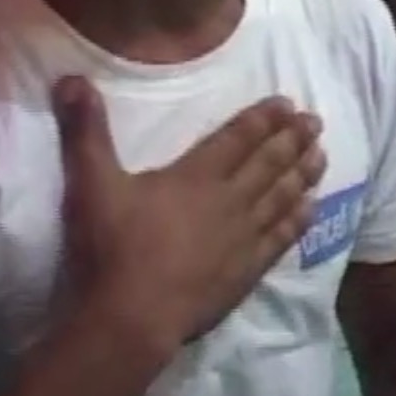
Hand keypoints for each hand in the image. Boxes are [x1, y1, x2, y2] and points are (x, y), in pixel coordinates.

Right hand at [54, 76, 327, 347]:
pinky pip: (280, 238)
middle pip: (269, 162)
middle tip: (316, 121)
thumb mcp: (91, 184)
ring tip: (322, 154)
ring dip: (303, 173)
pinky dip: (298, 220)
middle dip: (293, 139)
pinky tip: (311, 208)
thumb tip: (72, 79)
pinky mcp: (247, 271)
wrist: (133, 317)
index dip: (263, 118)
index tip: (287, 103)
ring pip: (282, 196)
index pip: (238, 137)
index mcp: (196, 175)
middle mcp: (229, 200)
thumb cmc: (112, 248)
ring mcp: (243, 237)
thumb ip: (86, 132)